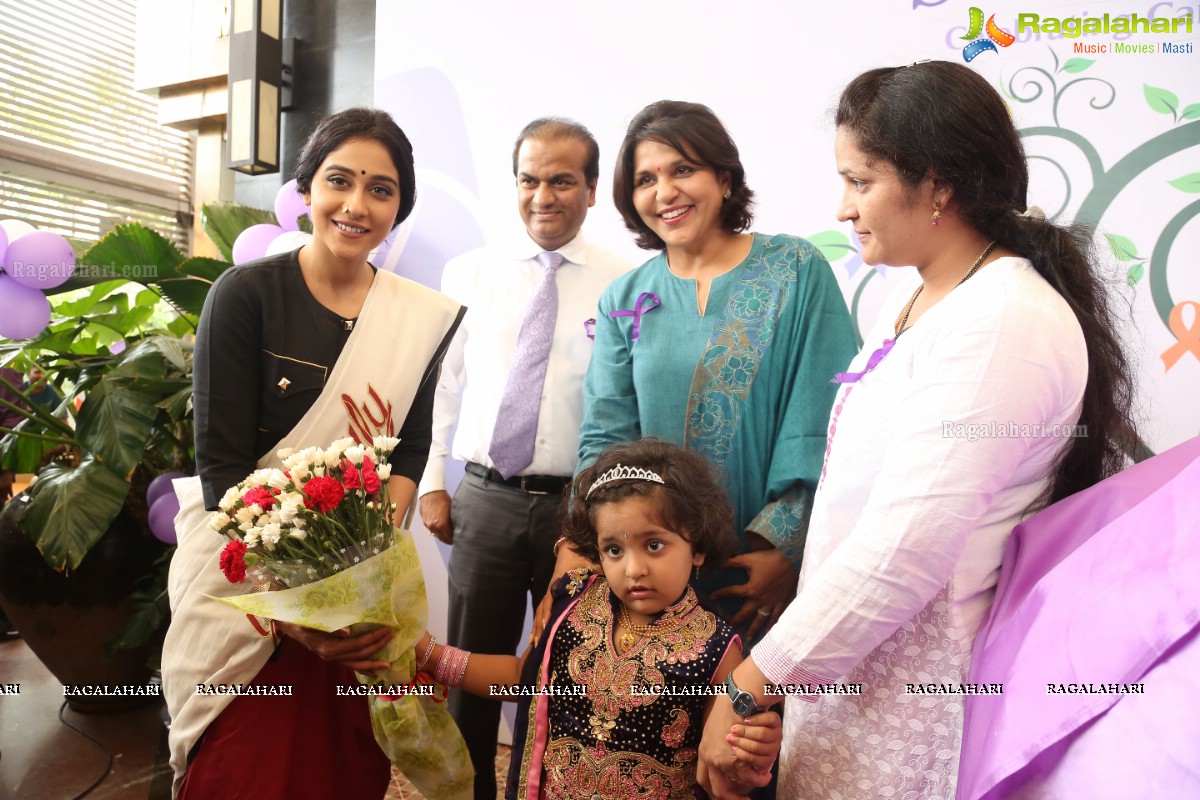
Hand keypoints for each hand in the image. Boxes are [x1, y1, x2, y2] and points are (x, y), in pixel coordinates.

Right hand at [274, 621, 392, 671]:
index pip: (356, 645)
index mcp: (328, 647)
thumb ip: (329, 626)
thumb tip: (347, 632)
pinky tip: (372, 671)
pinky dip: (361, 668)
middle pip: (358, 656)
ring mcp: (330, 658)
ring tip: (387, 665)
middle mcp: (330, 655)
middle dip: (377, 648)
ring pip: (354, 665)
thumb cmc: (300, 617)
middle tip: (392, 637)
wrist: (287, 623)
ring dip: (371, 664)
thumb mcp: (312, 619)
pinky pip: (348, 664)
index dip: (373, 639)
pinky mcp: (330, 656)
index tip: (387, 630)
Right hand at [419, 490, 452, 543]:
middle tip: (455, 540)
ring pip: (437, 535)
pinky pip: (432, 530)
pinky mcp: (424, 522)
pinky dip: (438, 531)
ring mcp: (428, 525)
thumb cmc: (444, 499)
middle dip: (449, 540)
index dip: (455, 539)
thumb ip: (453, 522)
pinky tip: (442, 529)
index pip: (450, 537)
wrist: (430, 492)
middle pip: (443, 539)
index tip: (459, 540)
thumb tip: (457, 529)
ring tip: (449, 535)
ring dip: (443, 536)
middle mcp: (434, 527)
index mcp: (442, 525)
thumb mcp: (452, 511)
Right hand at [530, 540, 594, 646]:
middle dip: (539, 626)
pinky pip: (543, 609)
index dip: (548, 612)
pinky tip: (538, 633)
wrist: (571, 547)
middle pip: (542, 609)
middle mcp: (552, 588)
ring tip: (534, 643)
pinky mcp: (552, 595)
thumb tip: (610, 582)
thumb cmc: (582, 556)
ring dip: (537, 626)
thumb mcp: (591, 563)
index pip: (551, 598)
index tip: (547, 625)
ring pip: (540, 611)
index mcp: (560, 581)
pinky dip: (540, 621)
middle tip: (538, 642)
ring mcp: (551, 592)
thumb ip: (598, 572)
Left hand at [698, 698, 772, 798]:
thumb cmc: (726, 709)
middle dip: (731, 799)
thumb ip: (714, 745)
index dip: (712, 791)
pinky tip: (765, 774)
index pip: (703, 780)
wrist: (735, 699)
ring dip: (751, 786)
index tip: (723, 795)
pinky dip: (759, 777)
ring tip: (761, 781)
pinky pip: (750, 775)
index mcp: (704, 752)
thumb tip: (720, 755)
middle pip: (717, 790)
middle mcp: (711, 759)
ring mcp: (725, 760)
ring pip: (738, 784)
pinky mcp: (739, 757)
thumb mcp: (712, 729)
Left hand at [711, 545, 797, 642]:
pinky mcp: (781, 602)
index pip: (731, 592)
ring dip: (753, 630)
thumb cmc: (769, 559)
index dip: (720, 594)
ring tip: (748, 639)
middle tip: (730, 628)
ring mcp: (771, 603)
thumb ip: (732, 561)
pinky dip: (771, 625)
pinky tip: (768, 632)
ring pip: (760, 619)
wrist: (791, 561)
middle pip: (746, 613)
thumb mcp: (749, 559)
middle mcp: (760, 600)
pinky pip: (776, 617)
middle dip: (737, 621)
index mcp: (751, 589)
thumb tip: (718, 561)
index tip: (711, 597)